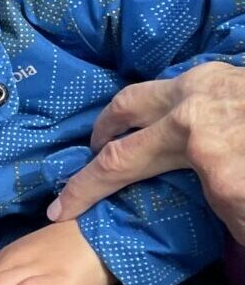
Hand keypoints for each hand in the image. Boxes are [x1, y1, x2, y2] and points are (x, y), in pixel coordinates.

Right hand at [50, 63, 244, 242]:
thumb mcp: (244, 209)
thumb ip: (210, 204)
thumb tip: (189, 195)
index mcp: (200, 149)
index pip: (121, 168)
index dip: (81, 193)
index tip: (59, 210)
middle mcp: (194, 112)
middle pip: (123, 114)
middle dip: (99, 136)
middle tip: (90, 152)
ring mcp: (210, 86)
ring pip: (147, 92)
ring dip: (127, 112)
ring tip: (124, 130)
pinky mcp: (228, 74)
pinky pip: (180, 85)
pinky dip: (167, 103)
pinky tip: (178, 117)